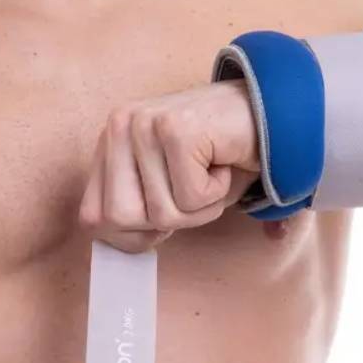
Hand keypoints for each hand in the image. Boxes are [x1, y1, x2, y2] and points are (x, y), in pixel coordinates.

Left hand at [78, 81, 260, 251]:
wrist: (271, 114)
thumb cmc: (219, 156)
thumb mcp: (165, 188)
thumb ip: (134, 211)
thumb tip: (118, 248)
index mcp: (109, 141)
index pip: (91, 217)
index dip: (131, 234)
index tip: (164, 214)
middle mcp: (119, 126)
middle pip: (120, 219)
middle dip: (165, 221)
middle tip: (192, 190)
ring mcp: (144, 124)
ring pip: (160, 212)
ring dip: (198, 207)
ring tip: (211, 173)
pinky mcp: (176, 129)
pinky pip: (191, 198)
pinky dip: (217, 193)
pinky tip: (223, 161)